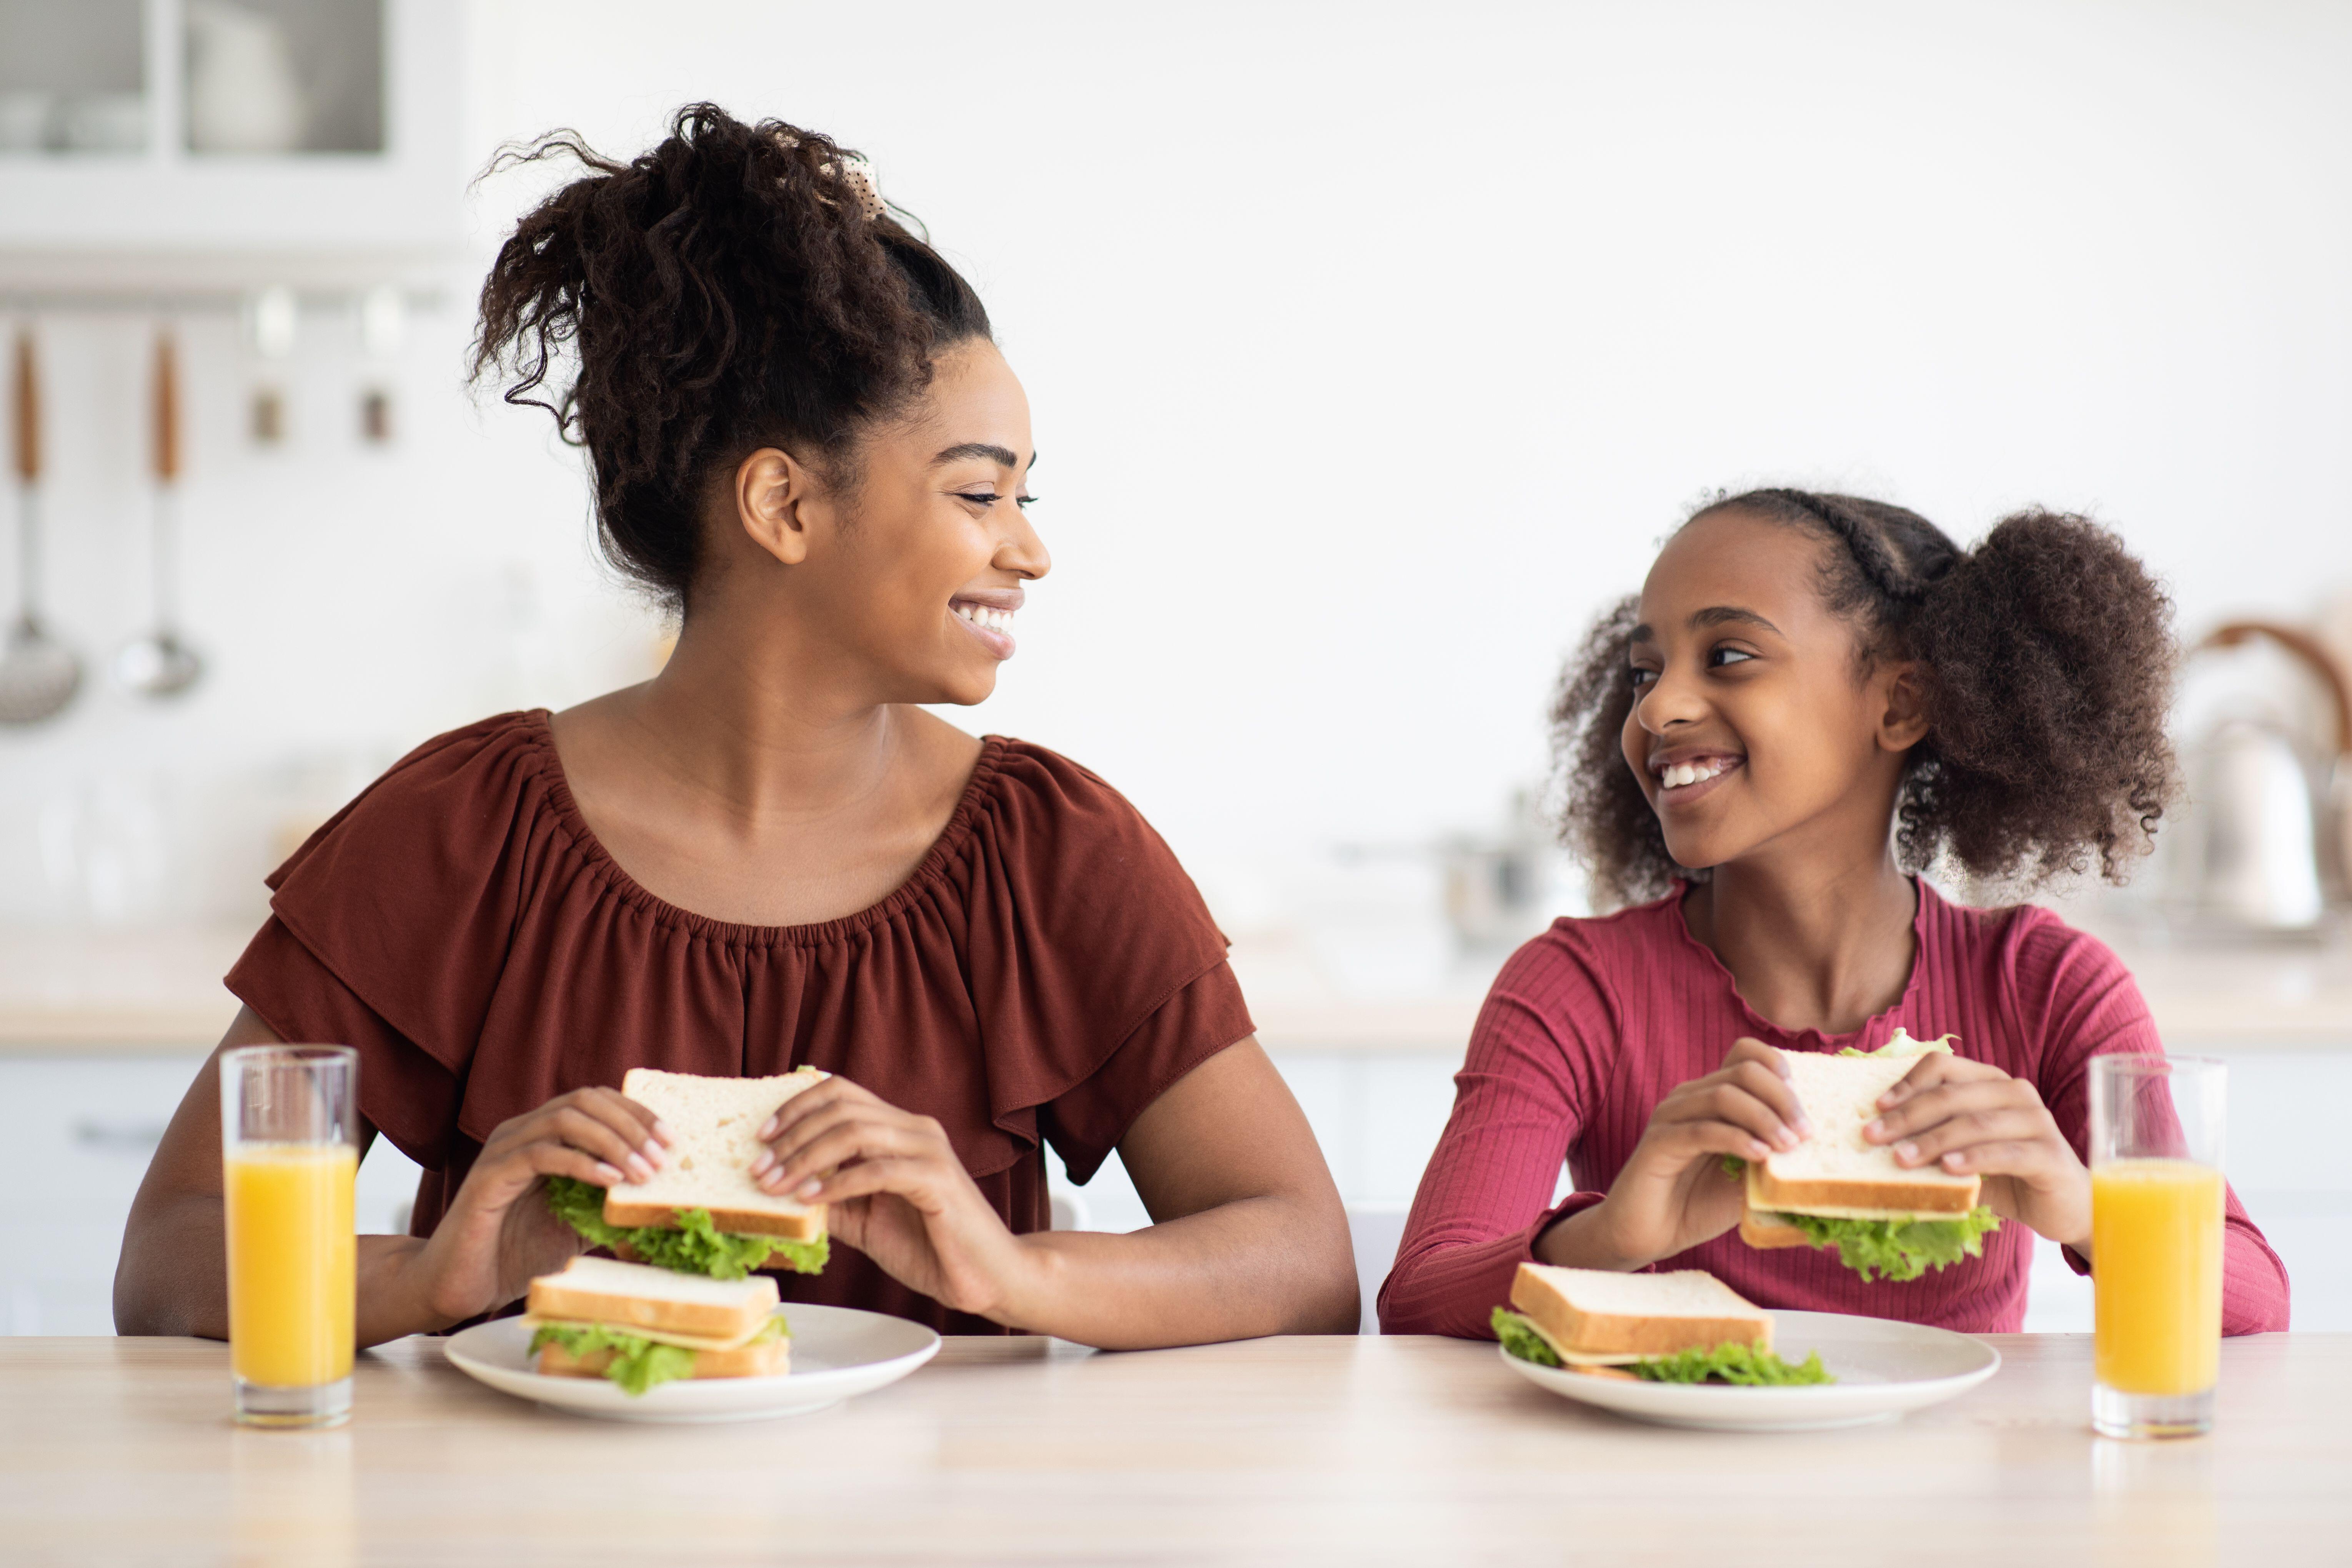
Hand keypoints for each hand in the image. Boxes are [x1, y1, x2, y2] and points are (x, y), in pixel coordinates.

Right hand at [396, 1088, 672, 1327]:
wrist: (462, 1286)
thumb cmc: (517, 1253)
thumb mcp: (577, 1223)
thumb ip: (608, 1203)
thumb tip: (661, 1199)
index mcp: (543, 1135)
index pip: (597, 1101)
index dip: (637, 1113)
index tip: (672, 1140)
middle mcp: (521, 1132)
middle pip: (586, 1100)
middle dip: (631, 1124)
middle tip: (664, 1155)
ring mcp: (503, 1150)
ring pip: (566, 1119)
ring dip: (613, 1142)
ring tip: (643, 1171)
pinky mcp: (489, 1177)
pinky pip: (541, 1154)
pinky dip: (582, 1163)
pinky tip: (610, 1181)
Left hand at [749, 1076, 1038, 1321]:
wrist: (987, 1277)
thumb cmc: (930, 1247)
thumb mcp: (865, 1221)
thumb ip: (830, 1200)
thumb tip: (776, 1192)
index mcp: (900, 1129)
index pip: (842, 1092)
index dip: (796, 1106)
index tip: (760, 1137)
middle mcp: (916, 1129)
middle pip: (842, 1105)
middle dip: (791, 1134)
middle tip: (757, 1167)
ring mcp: (929, 1151)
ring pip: (856, 1131)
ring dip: (805, 1157)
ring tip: (774, 1184)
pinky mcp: (937, 1180)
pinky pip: (878, 1170)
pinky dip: (838, 1183)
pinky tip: (810, 1200)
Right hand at [1545, 1037, 1811, 1269]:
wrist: (1646, 1234)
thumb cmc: (1697, 1204)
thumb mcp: (1746, 1176)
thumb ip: (1772, 1154)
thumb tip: (1816, 1146)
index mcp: (1711, 1096)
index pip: (1745, 1053)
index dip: (1778, 1066)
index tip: (1805, 1103)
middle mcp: (1689, 1097)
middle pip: (1743, 1071)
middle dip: (1783, 1098)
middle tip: (1806, 1133)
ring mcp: (1671, 1117)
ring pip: (1724, 1095)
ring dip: (1764, 1118)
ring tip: (1788, 1147)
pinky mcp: (1659, 1143)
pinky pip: (1702, 1130)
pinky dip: (1737, 1139)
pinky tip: (1759, 1157)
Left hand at [1864, 1054, 2089, 1249]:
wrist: (2062, 1206)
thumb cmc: (2003, 1176)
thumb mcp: (1960, 1151)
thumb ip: (1930, 1137)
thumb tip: (1873, 1136)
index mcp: (1989, 1082)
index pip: (1942, 1067)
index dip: (1906, 1084)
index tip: (1875, 1107)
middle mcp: (2015, 1093)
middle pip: (1952, 1095)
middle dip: (1907, 1116)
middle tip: (1872, 1137)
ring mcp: (2037, 1121)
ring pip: (1975, 1123)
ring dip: (1933, 1140)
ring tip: (1900, 1158)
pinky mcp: (2051, 1154)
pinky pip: (2006, 1152)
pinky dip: (1975, 1159)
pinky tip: (1949, 1168)